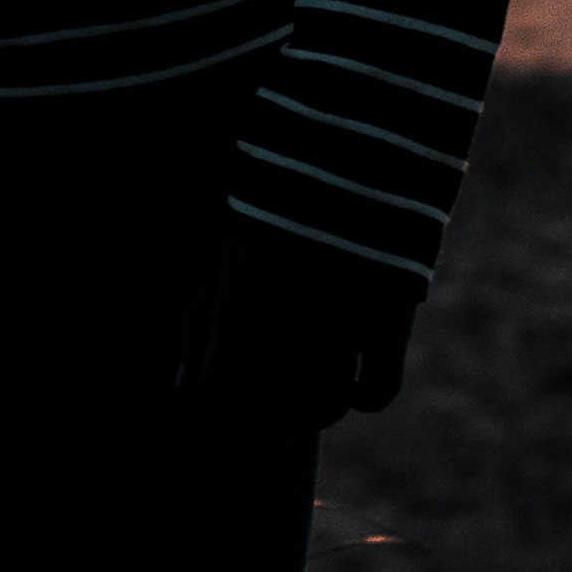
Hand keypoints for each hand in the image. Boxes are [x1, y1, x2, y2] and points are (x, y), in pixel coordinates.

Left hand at [179, 228, 414, 425]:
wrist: (345, 154)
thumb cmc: (269, 209)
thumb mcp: (219, 253)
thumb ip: (193, 323)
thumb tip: (180, 390)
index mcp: (235, 306)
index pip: (213, 402)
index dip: (213, 416)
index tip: (218, 412)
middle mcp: (286, 324)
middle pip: (267, 415)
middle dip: (258, 416)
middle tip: (260, 398)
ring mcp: (342, 326)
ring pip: (322, 410)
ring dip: (308, 406)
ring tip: (302, 381)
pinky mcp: (390, 322)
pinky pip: (377, 394)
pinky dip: (361, 397)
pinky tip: (349, 381)